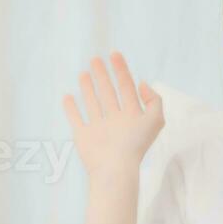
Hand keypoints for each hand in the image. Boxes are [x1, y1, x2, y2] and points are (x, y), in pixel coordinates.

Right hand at [62, 51, 164, 177]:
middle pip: (108, 92)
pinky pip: (76, 118)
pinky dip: (71, 108)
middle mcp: (114, 119)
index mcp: (131, 115)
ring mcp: (98, 127)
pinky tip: (67, 97)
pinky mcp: (84, 135)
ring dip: (88, 88)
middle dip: (103, 75)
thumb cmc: (135, 146)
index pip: (126, 87)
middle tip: (96, 59)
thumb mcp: (155, 120)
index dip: (122, 70)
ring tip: (84, 73)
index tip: (115, 55)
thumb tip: (143, 84)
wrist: (114, 168)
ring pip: (93, 102)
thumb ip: (154, 100)